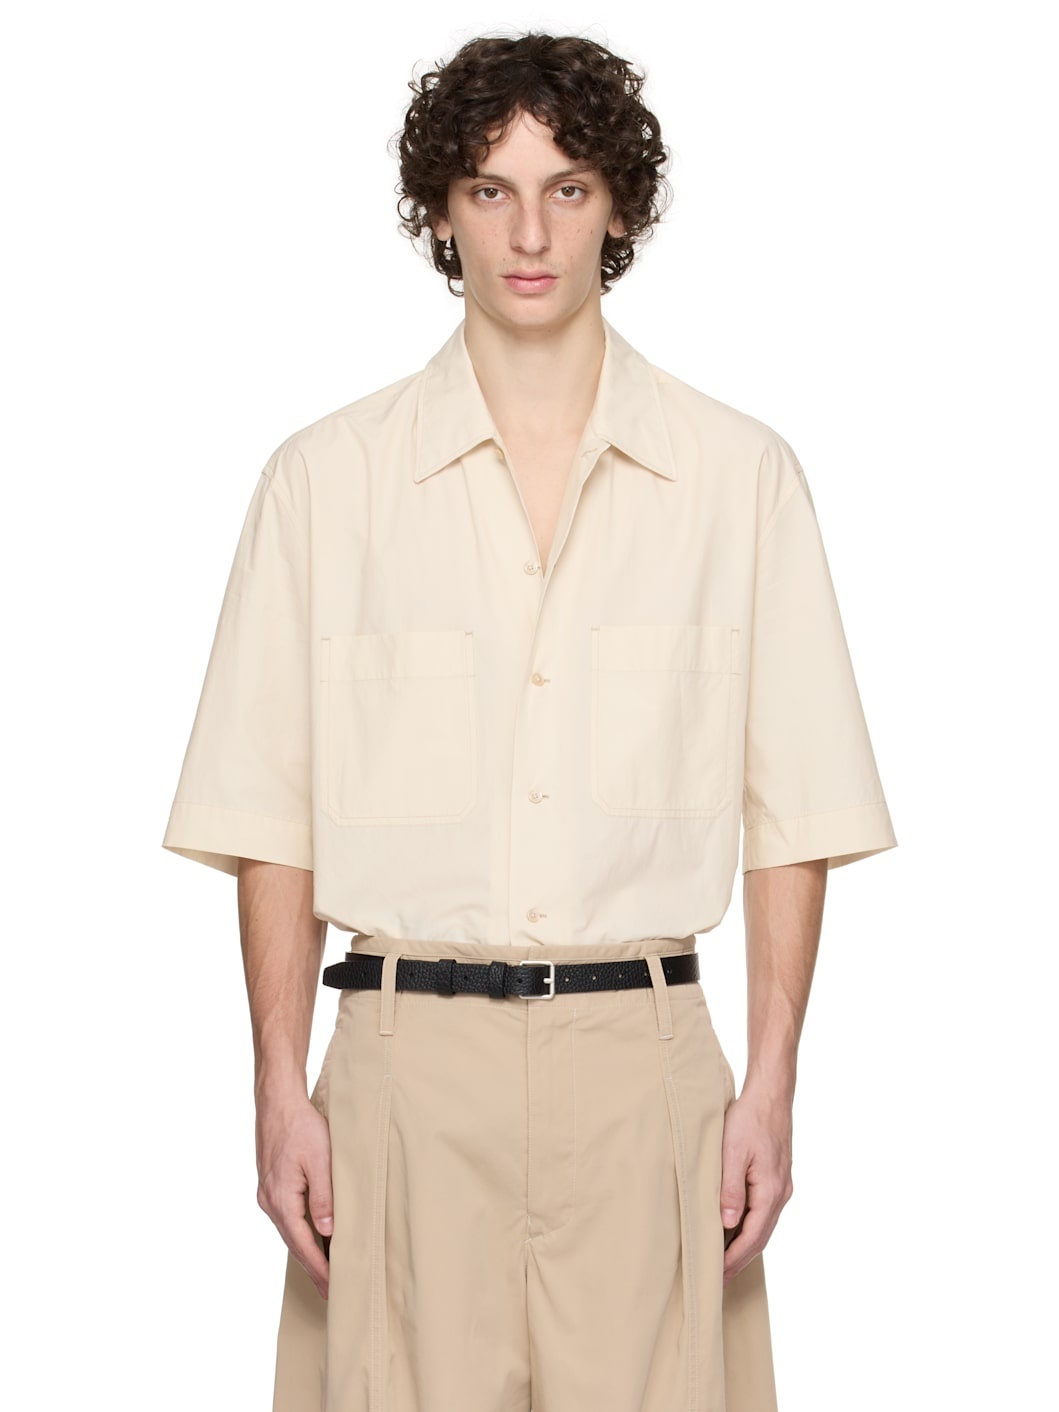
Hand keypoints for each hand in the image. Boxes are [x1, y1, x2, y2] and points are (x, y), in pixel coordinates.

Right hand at [255, 1090, 333, 1298]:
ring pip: (289, 1230)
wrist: (278, 1102)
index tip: (333, 1288)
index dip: (319, 1268)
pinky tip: (311, 1236)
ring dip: (306, 1250)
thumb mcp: (320, 1160)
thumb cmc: (301, 1127)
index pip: (302, 1244)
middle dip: (312, 1266)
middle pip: (293, 1243)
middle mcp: (270, 1201)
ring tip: (325, 1269)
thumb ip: (324, 1197)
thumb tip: (327, 1232)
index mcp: (281, 1199)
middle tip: (330, 1290)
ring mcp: (267, 1193)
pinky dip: (300, 1231)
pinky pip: (286, 1216)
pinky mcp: (270, 1184)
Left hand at [719, 1083, 793, 1284]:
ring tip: (726, 1261)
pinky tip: (738, 1230)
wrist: (771, 1096)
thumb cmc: (749, 1119)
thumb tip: (727, 1223)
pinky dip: (752, 1227)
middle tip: (720, 1279)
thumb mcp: (732, 1152)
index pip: (752, 1237)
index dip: (734, 1258)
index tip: (718, 1275)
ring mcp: (782, 1187)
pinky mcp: (778, 1179)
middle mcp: (781, 1194)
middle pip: (761, 1237)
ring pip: (765, 1226)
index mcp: (770, 1191)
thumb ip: (730, 1188)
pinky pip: (766, 1212)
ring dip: (747, 1245)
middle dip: (740, 1259)